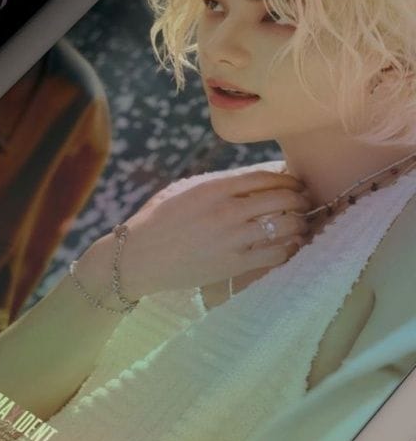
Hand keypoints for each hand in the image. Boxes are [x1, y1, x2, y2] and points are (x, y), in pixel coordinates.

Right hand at [80, 168, 312, 301]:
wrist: (138, 257)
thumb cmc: (157, 219)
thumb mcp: (183, 189)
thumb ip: (218, 183)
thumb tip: (255, 179)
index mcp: (213, 187)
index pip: (265, 176)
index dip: (287, 177)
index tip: (294, 181)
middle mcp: (227, 210)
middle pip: (283, 198)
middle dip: (299, 198)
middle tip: (303, 201)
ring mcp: (233, 238)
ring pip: (286, 225)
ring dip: (300, 222)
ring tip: (300, 223)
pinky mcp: (235, 264)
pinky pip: (277, 253)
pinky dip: (290, 247)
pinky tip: (289, 245)